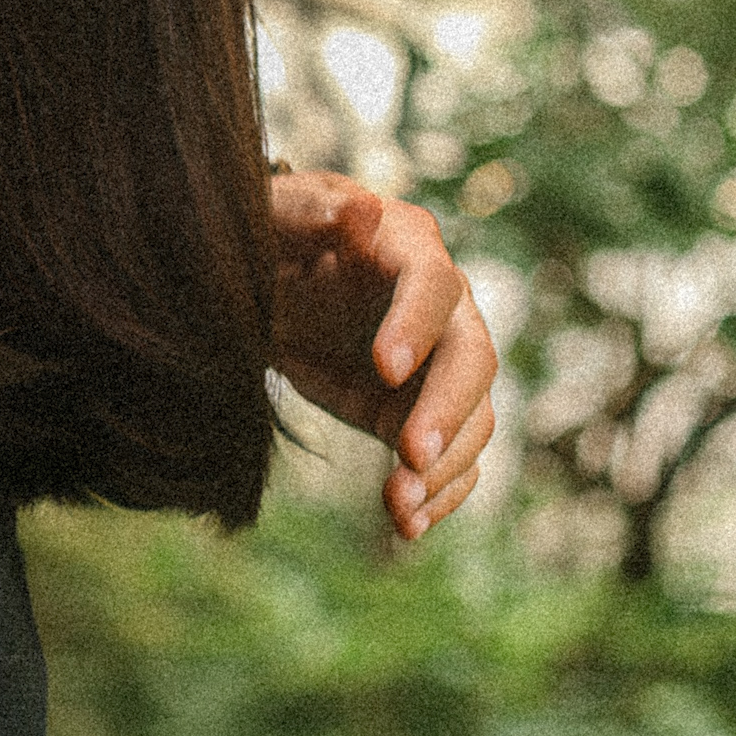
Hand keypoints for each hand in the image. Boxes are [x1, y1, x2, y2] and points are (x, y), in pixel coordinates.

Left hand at [265, 170, 495, 538]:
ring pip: (473, 416)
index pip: (432, 283)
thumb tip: (362, 209)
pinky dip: (438, 494)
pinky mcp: (422, 411)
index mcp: (407, 245)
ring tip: (400, 509)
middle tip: (411, 456)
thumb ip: (307, 213)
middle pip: (472, 357)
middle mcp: (442, 305)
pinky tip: (406, 525)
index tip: (384, 368)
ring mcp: (439, 363)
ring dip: (444, 467)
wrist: (262, 286)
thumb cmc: (266, 238)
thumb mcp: (271, 218)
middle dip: (447, 410)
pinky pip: (452, 457)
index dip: (416, 325)